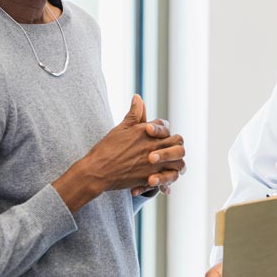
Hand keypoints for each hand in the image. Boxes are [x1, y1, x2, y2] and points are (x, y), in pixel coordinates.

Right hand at [53, 95, 184, 210]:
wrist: (97, 171)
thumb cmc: (107, 148)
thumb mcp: (121, 127)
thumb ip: (134, 113)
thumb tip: (138, 96)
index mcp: (147, 131)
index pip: (164, 124)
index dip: (162, 128)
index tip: (157, 134)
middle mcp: (154, 146)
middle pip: (178, 141)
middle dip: (176, 143)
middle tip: (171, 148)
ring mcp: (154, 163)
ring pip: (179, 162)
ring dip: (177, 162)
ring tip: (172, 164)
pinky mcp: (151, 178)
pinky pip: (168, 178)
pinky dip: (168, 180)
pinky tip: (163, 180)